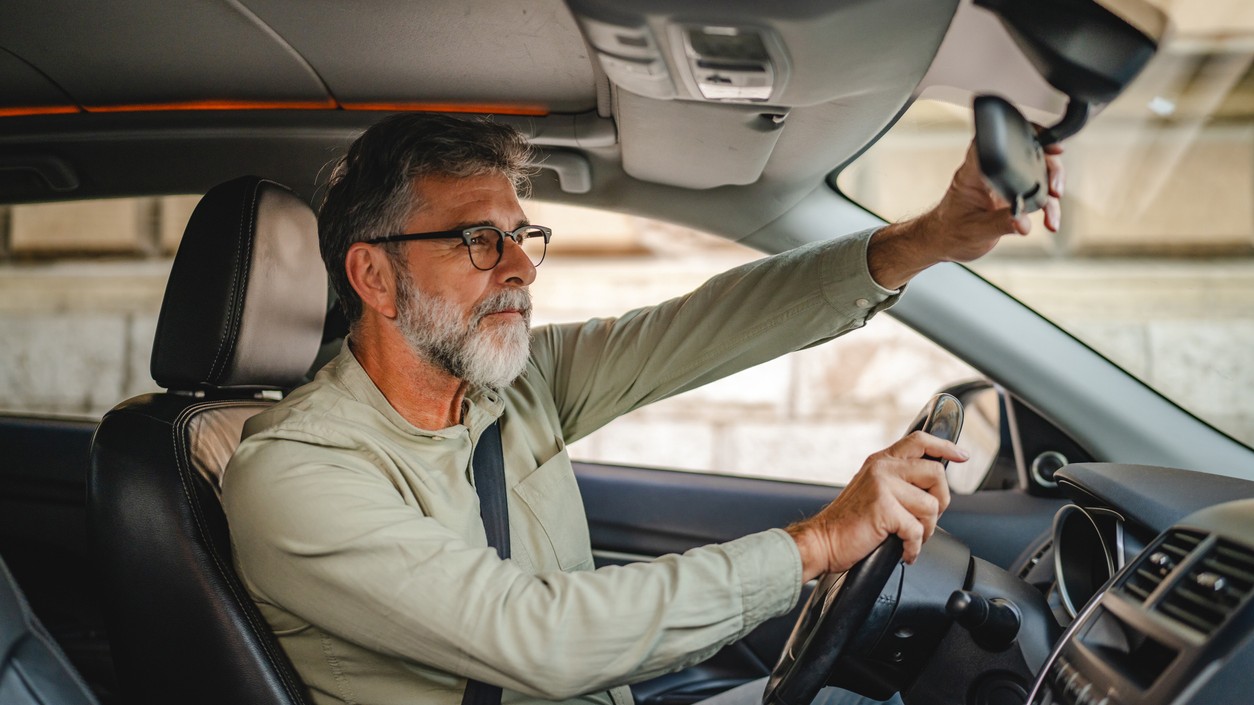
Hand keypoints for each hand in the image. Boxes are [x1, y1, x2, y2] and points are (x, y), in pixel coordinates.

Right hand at [786, 432, 962, 580]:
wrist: (823, 541)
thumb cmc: (848, 523)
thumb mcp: (873, 491)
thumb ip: (898, 482)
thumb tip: (932, 490)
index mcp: (881, 461)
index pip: (919, 441)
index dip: (944, 446)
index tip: (962, 456)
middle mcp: (882, 468)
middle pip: (936, 473)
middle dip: (940, 502)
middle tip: (926, 520)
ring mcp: (883, 486)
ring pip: (931, 506)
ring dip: (925, 530)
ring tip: (909, 539)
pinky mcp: (884, 508)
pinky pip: (917, 530)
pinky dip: (914, 548)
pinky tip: (904, 552)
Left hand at [867, 140, 1064, 289]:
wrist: (942, 242)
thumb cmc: (950, 232)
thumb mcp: (975, 230)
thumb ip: (1001, 225)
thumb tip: (1024, 223)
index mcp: (974, 172)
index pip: (998, 142)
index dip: (1025, 135)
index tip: (1048, 143)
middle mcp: (990, 172)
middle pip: (1027, 156)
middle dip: (1049, 170)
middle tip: (1055, 191)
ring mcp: (1002, 183)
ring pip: (1036, 175)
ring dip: (1050, 193)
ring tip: (1052, 215)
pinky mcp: (1010, 196)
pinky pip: (1034, 195)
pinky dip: (1046, 208)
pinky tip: (1050, 222)